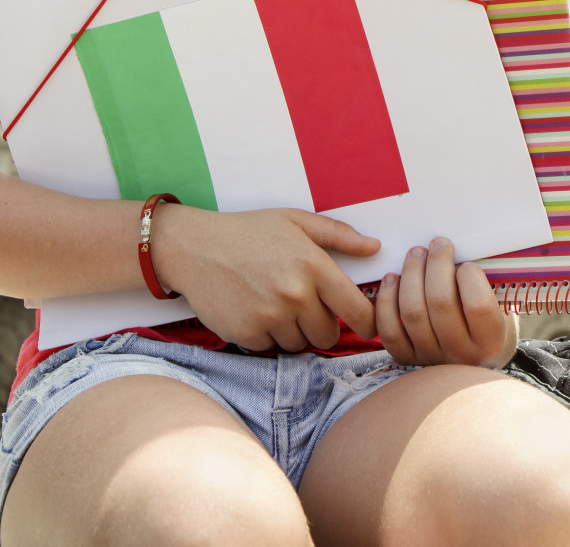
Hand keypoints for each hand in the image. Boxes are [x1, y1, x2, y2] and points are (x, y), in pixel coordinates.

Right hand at [152, 204, 378, 352]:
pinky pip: (271, 348)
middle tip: (302, 305)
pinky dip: (267, 336)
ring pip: (300, 345)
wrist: (195, 247)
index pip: (358, 312)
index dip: (366, 323)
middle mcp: (295, 294)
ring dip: (293, 332)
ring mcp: (271, 316)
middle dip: (320, 325)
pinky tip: (254, 310)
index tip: (361, 324)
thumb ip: (339, 235)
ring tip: (274, 303)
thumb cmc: (248, 231)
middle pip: (328, 335)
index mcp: (314, 265)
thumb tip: (374, 247)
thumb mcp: (295, 221)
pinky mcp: (248, 335)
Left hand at [375, 237, 518, 368]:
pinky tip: (392, 278)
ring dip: (411, 274)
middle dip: (436, 263)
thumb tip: (456, 247)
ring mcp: (432, 357)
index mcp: (490, 339)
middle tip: (437, 244)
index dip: (469, 276)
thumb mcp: (497, 303)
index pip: (478, 305)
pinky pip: (389, 330)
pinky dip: (386, 300)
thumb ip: (484, 280)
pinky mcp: (408, 358)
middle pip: (440, 302)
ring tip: (416, 253)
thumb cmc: (485, 320)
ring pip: (412, 312)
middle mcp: (460, 353)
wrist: (472, 357)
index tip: (466, 263)